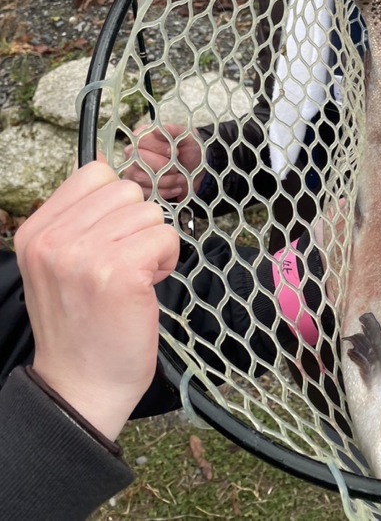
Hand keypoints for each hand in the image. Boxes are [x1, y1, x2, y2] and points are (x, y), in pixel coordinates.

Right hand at [14, 160, 179, 440]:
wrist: (79, 388)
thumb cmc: (80, 325)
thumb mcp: (57, 265)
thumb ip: (78, 220)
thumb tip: (110, 170)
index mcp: (35, 232)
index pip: (94, 174)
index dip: (115, 204)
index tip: (110, 240)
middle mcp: (53, 240)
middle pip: (127, 190)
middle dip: (136, 225)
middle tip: (124, 266)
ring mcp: (84, 255)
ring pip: (149, 213)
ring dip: (152, 245)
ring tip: (132, 280)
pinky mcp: (119, 272)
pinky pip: (166, 237)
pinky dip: (167, 261)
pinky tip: (146, 288)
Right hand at [123, 123, 204, 201]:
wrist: (196, 174)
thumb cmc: (190, 152)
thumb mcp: (188, 138)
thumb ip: (174, 130)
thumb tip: (155, 129)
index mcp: (144, 137)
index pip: (140, 141)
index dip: (158, 147)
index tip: (175, 151)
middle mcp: (134, 155)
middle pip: (138, 161)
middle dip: (163, 167)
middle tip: (177, 167)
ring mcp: (133, 173)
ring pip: (141, 178)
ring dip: (166, 180)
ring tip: (181, 178)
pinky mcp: (139, 189)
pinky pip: (145, 193)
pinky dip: (165, 192)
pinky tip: (177, 188)